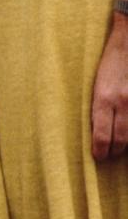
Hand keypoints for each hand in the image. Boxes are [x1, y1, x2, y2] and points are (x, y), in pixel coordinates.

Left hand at [91, 13, 127, 159]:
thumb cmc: (109, 61)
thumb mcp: (95, 82)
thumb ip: (98, 105)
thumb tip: (96, 129)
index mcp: (103, 97)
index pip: (101, 135)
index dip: (100, 150)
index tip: (98, 157)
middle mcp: (122, 102)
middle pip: (121, 140)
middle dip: (114, 151)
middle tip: (109, 155)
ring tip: (120, 148)